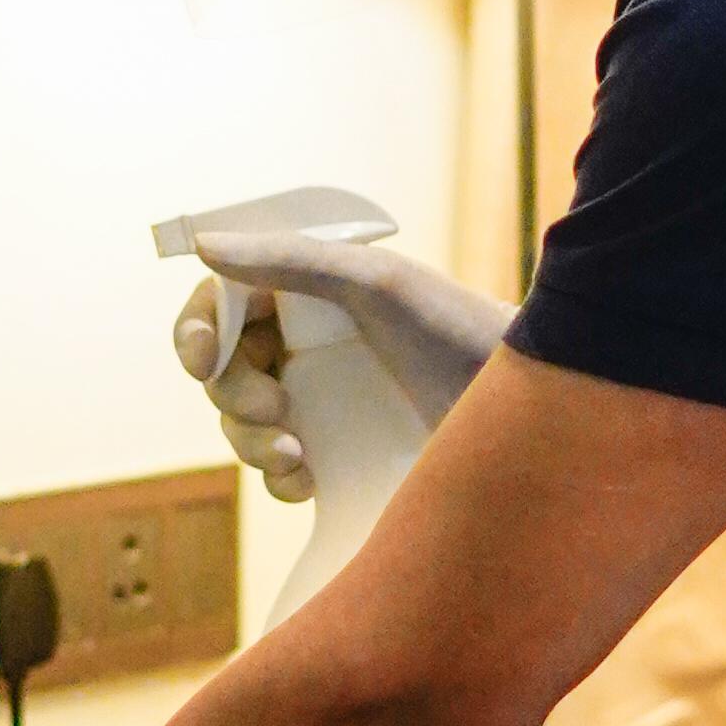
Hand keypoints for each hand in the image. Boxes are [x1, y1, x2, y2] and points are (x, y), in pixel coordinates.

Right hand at [172, 228, 512, 502]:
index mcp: (307, 294)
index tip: (203, 361)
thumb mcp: (377, 285)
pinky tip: (306, 482)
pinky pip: (277, 471)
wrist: (527, 411)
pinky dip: (277, 479)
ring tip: (296, 457)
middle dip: (233, 395)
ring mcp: (321, 403)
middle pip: (224, 371)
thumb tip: (205, 243)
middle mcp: (307, 345)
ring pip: (242, 426)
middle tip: (276, 411)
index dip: (198, 332)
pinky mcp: (339, 455)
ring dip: (250, 444)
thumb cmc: (460, 330)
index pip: (222, 306)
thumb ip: (292, 260)